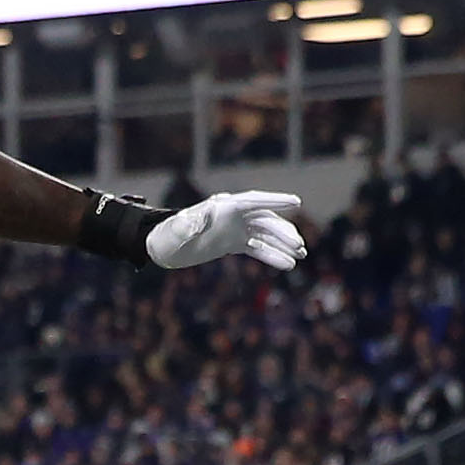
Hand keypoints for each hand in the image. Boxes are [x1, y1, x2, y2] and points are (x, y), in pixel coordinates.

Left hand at [146, 191, 306, 271]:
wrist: (164, 247)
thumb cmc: (168, 235)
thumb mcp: (176, 230)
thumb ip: (187, 224)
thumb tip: (194, 218)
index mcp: (223, 207)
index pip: (254, 200)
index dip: (275, 200)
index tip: (296, 201)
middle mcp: (233, 215)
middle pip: (265, 219)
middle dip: (283, 232)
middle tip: (299, 245)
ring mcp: (235, 229)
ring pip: (265, 234)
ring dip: (283, 244)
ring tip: (301, 255)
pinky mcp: (233, 243)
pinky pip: (257, 248)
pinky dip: (272, 255)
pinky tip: (287, 264)